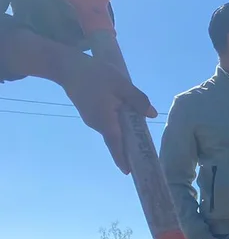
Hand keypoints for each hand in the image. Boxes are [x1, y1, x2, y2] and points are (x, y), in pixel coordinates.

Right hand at [57, 50, 156, 173]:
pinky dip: (118, 125)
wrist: (66, 65)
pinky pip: (107, 122)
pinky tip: (129, 120)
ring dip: (125, 135)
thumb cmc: (94, 74)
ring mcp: (91, 118)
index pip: (117, 145)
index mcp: (106, 121)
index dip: (123, 159)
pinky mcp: (89, 112)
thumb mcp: (122, 84)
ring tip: (141, 140)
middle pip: (116, 140)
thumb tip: (152, 114)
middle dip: (128, 149)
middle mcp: (97, 124)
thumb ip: (138, 100)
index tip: (130, 173)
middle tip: (143, 158)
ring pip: (112, 130)